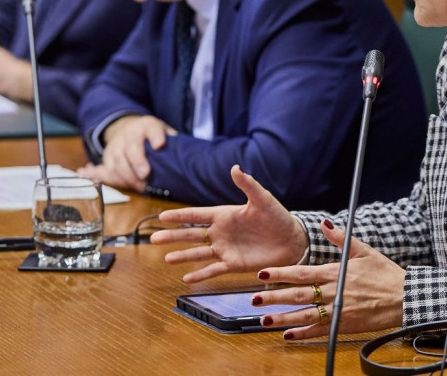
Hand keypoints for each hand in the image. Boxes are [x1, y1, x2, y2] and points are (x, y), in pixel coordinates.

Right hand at [75, 114, 175, 191]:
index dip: (156, 135)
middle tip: (146, 175)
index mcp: (147, 125)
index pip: (152, 128)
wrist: (129, 128)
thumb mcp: (167, 134)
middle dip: (137, 161)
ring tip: (139, 186)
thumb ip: (176, 146)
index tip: (160, 144)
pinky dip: (99, 174)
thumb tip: (190, 161)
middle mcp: (129, 133)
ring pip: (116, 160)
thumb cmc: (154, 137)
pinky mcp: (107, 157)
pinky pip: (103, 168)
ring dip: (127, 176)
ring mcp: (116, 145)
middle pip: (131, 147)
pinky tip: (88, 174)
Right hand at [149, 165, 308, 282]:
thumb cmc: (278, 217)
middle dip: (172, 237)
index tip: (162, 217)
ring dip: (183, 256)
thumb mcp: (263, 199)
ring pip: (199, 253)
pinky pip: (214, 269)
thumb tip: (235, 167)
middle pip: (191, 235)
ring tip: (166, 258)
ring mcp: (226, 249)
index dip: (180, 216)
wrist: (293, 240)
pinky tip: (186, 279)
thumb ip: (248, 184)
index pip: (197, 215)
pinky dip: (200, 274)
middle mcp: (221, 233)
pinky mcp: (234, 264)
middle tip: (153, 239)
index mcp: (225, 215)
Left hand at [253, 220, 404, 339]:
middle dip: (274, 297)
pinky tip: (288, 335)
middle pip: (297, 295)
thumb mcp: (364, 250)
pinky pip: (320, 330)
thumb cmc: (386, 274)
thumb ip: (341, 238)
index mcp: (335, 272)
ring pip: (304, 315)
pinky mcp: (344, 325)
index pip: (301, 273)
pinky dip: (303, 333)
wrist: (405, 298)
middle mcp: (333, 292)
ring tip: (264, 318)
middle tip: (254, 298)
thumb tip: (324, 223)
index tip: (263, 274)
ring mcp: (338, 310)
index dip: (280, 273)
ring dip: (282, 318)